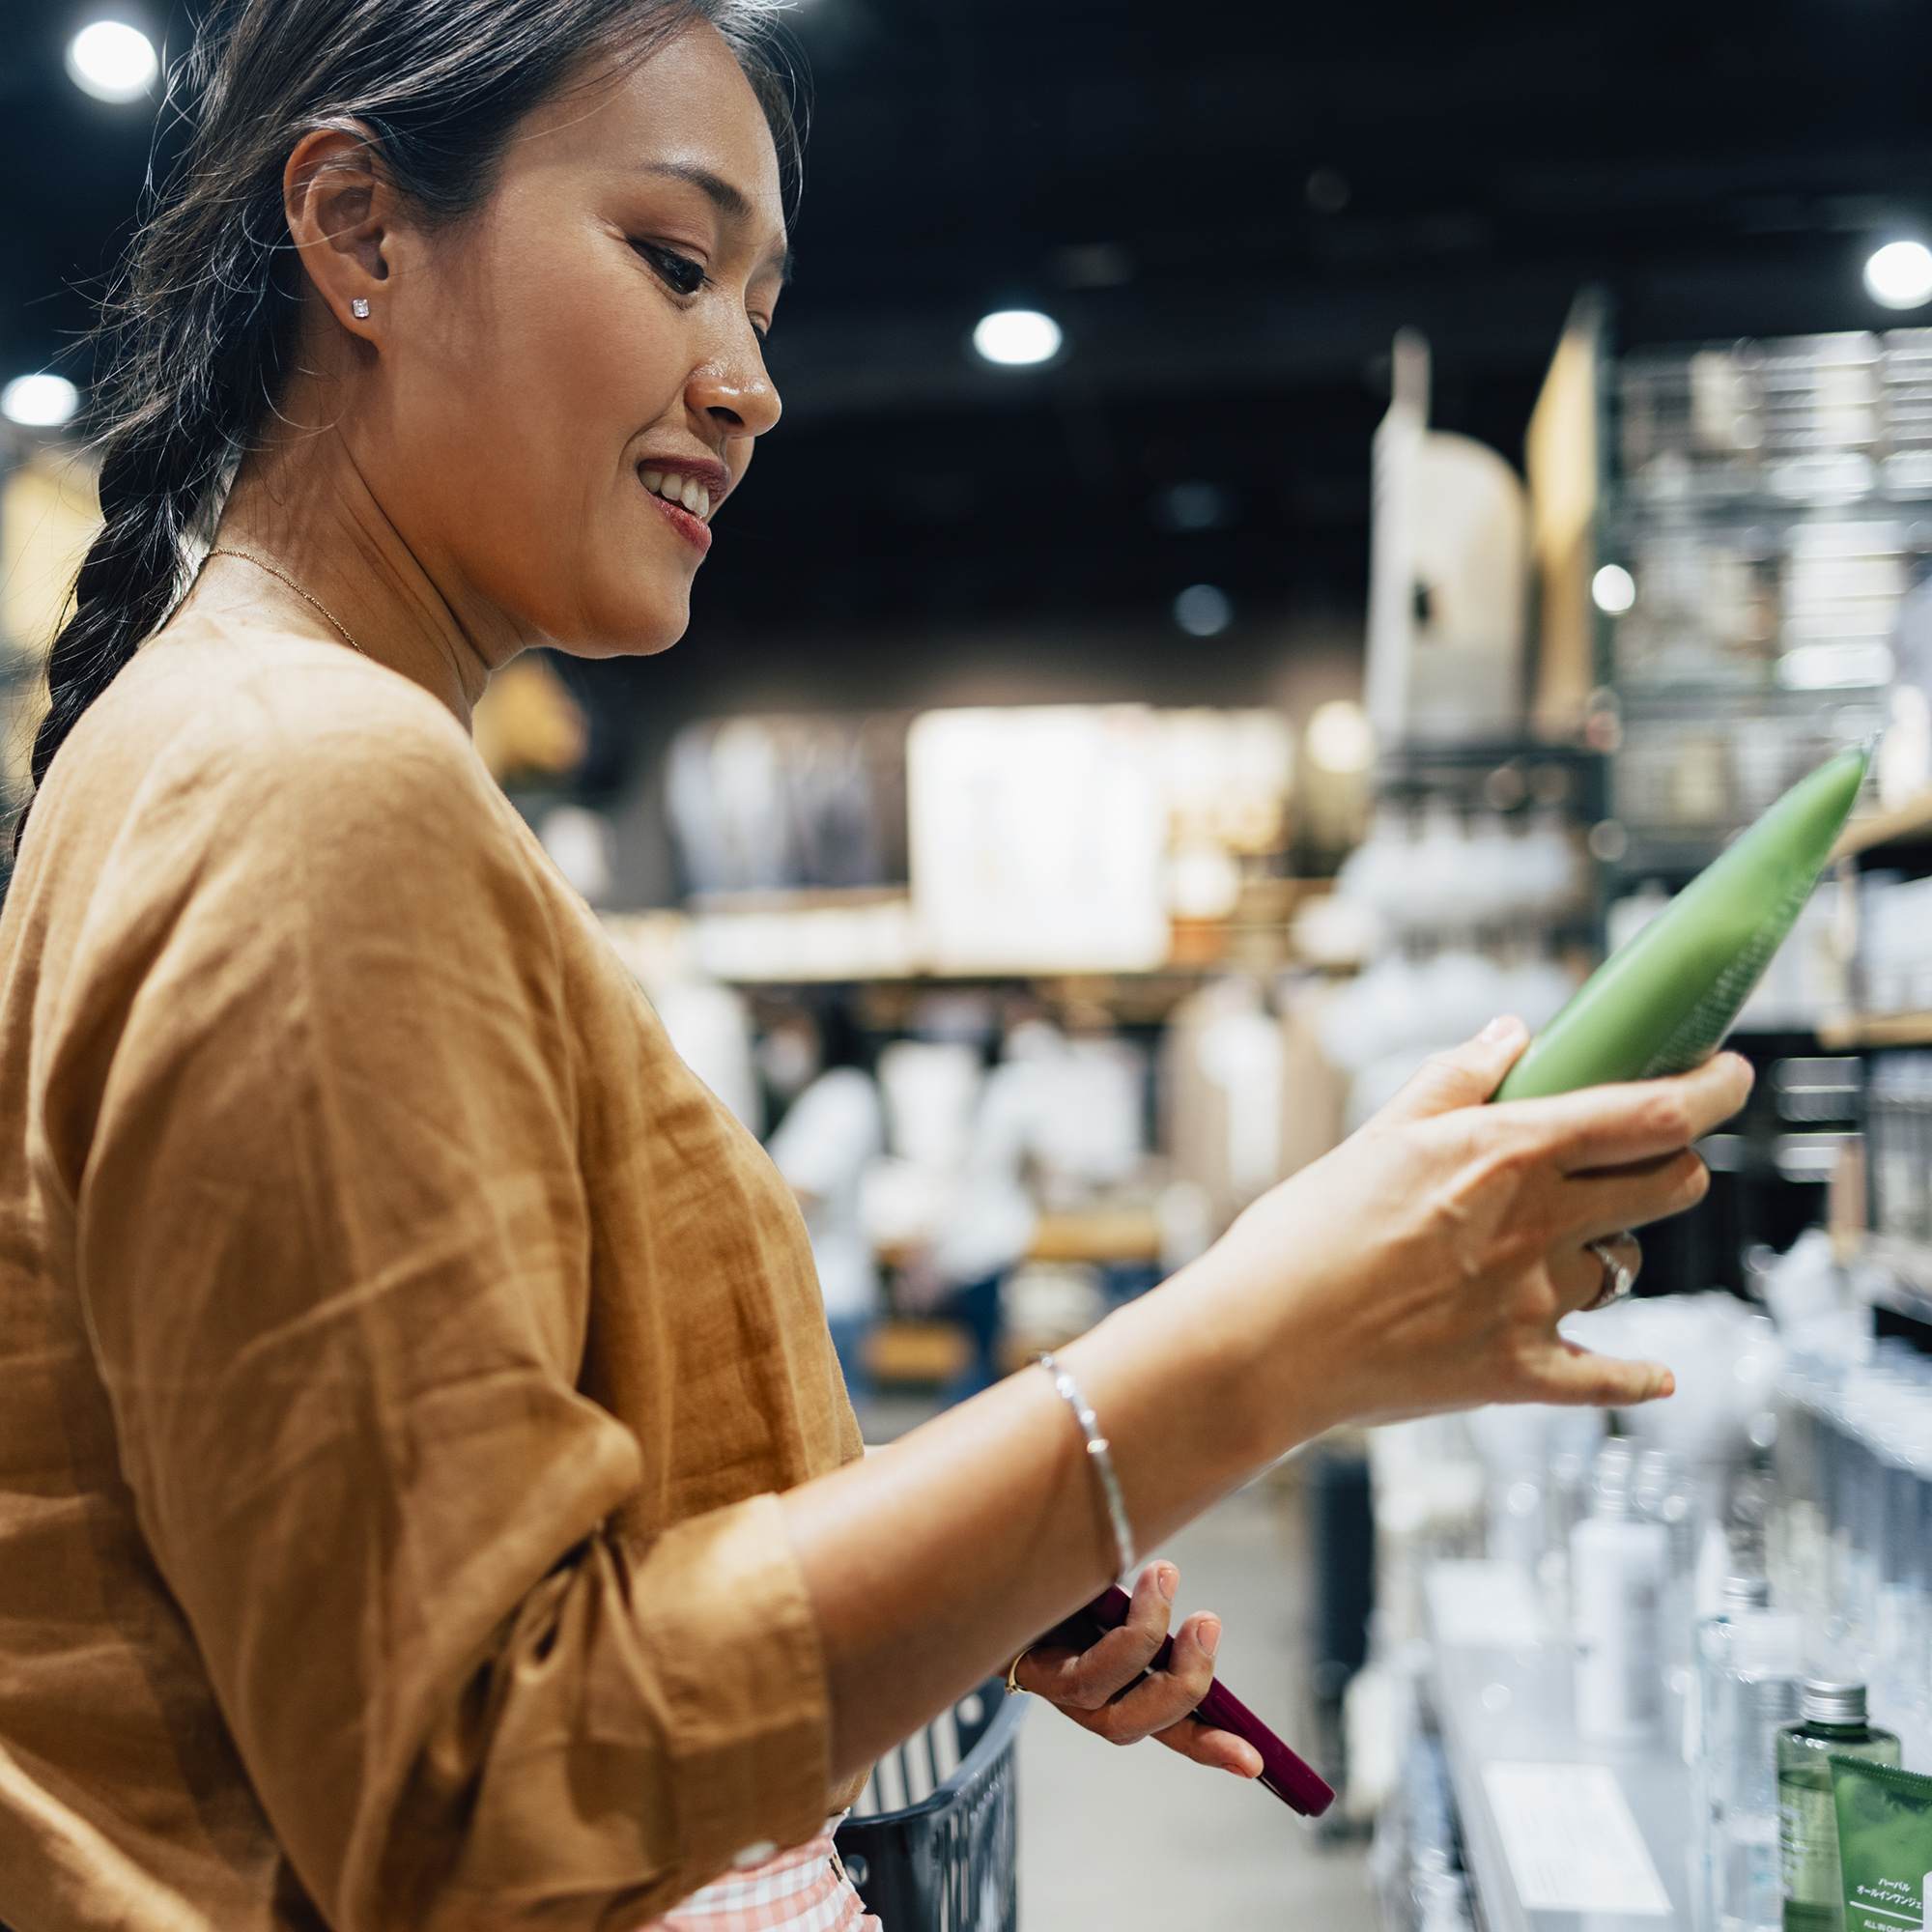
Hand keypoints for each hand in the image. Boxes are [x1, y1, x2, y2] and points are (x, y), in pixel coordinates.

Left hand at [1007, 1560, 1260, 1776]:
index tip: (1255, 1760)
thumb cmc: (1055, 1568)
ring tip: (1166, 1577)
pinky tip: (1133, 1579)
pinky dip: (1120, 1633)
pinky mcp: (1025, 1667)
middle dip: (1185, 1684)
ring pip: (1108, 1700)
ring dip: (1150, 1641)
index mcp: (1114, 1686)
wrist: (981, 1551)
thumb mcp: (1110, 1585)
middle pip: (1133, 1726)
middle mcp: (1081, 1698)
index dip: (1209, 1745)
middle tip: (1208, 1622)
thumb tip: (1189, 1600)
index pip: (1165, 1727)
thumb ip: (1143, 1603)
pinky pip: (1081, 1673)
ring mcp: (1050, 1687)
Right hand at [1202, 1017, 1753, 1426]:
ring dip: (1614, 1250)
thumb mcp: (1373, 1138)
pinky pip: (1608, 1377)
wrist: (1259, 1346)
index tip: (1733, 1076)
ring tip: (1569, 1246)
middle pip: (1669, 1186)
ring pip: (1628, 1268)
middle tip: (1646, 1158)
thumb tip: (1510, 1034)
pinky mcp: (1518, 1375)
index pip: (1646, 1112)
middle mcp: (1536, 1226)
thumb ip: (1452, 1081)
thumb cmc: (1300, 1235)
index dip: (1710, 1089)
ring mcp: (1532, 1304)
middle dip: (1676, 1163)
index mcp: (1503, 1153)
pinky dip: (1634, 1375)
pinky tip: (1655, 1374)